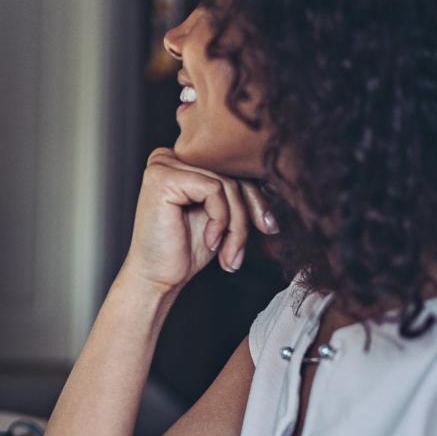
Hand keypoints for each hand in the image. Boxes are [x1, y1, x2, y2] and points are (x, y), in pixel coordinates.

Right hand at [121, 148, 276, 294]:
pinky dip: (220, 221)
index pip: (233, 168)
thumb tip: (279, 181)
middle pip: (232, 175)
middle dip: (246, 216)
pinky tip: (209, 242)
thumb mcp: (220, 215)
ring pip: (227, 185)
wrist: (157, 279)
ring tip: (228, 253)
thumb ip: (238, 192)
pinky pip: (214, 189)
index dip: (256, 200)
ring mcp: (163, 165)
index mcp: (181, 161)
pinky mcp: (163, 177)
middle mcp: (169, 157)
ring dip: (236, 226)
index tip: (269, 228)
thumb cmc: (184, 250)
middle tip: (241, 250)